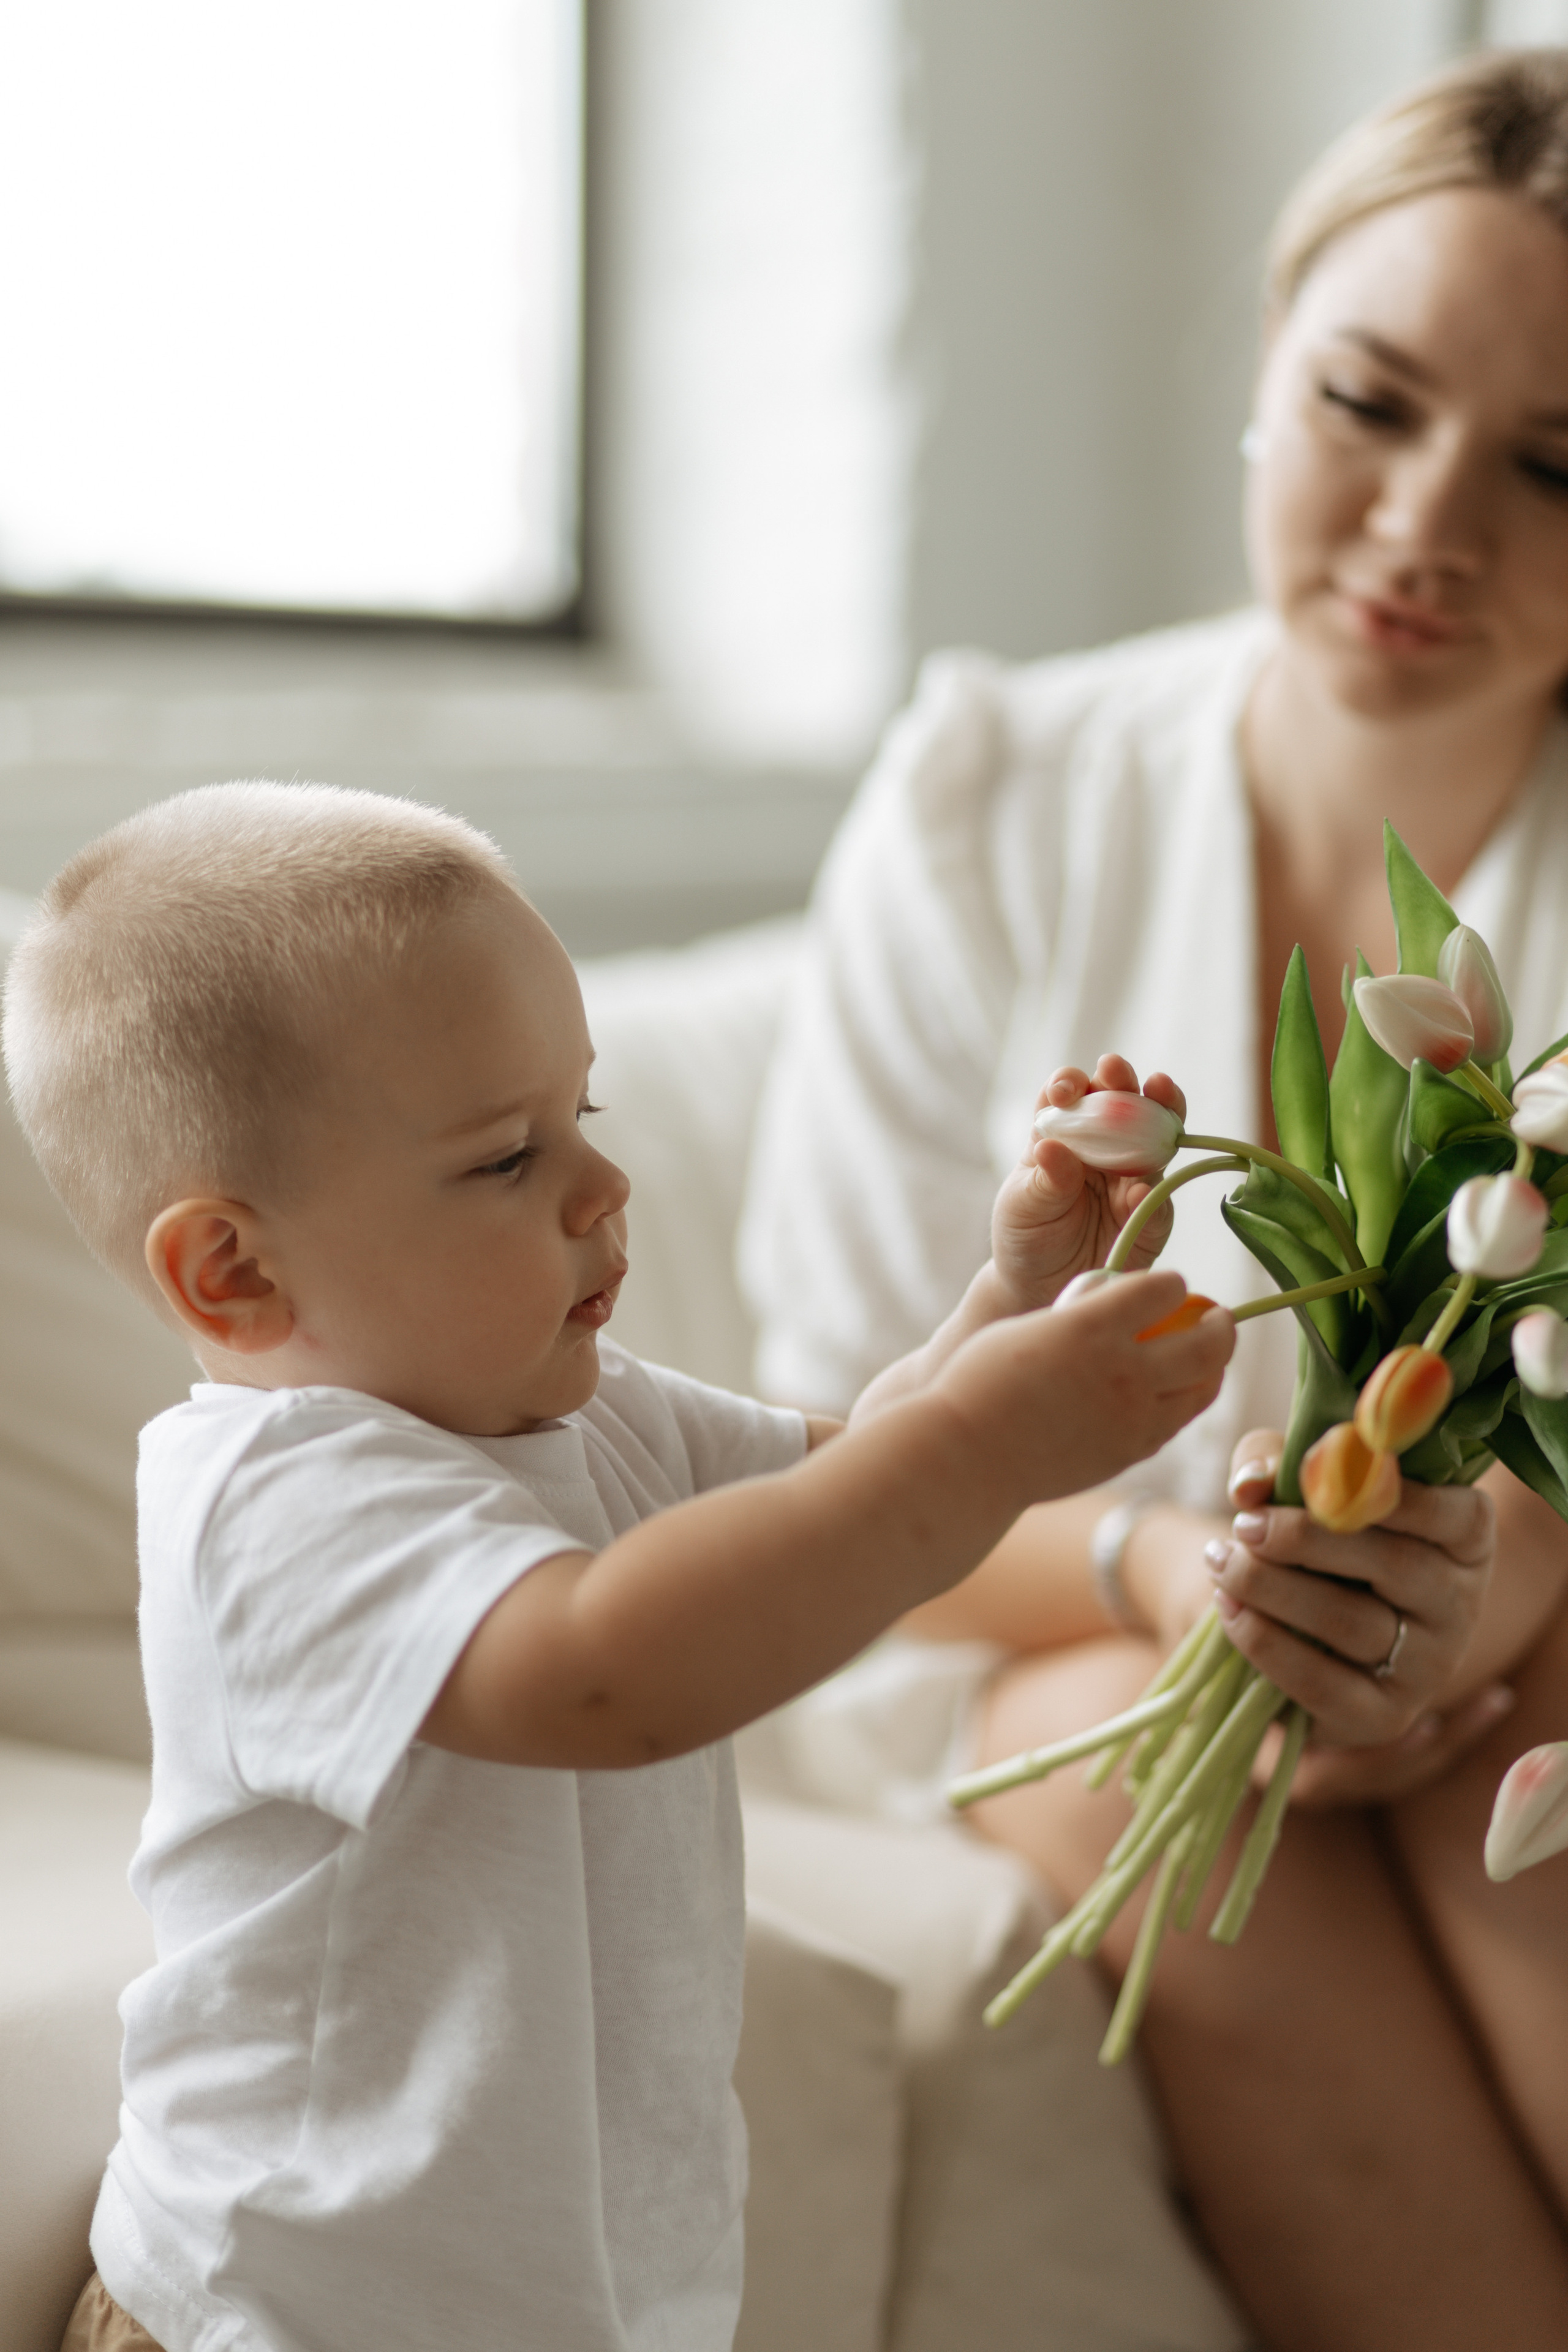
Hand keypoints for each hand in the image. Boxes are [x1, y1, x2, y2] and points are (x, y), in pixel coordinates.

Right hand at [936, 1269, 1233, 1513]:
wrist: (967, 1456)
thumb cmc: (980, 1382)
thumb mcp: (1029, 1328)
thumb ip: (1077, 1316)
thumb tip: (1110, 1303)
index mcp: (1091, 1327)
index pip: (1163, 1290)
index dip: (1171, 1284)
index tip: (1169, 1285)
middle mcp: (1123, 1371)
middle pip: (1208, 1343)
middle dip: (1221, 1325)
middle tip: (1218, 1317)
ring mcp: (1132, 1418)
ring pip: (1204, 1389)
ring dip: (1213, 1367)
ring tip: (1207, 1358)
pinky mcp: (1129, 1452)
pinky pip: (1175, 1423)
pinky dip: (1183, 1403)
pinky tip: (1172, 1395)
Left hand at [988, 1056, 1186, 1311]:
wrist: (1041, 1289)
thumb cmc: (1027, 1235)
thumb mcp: (1023, 1205)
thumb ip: (1043, 1179)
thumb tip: (1052, 1149)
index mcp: (1066, 1135)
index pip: (1071, 1095)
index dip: (1071, 1083)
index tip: (1066, 1091)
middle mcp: (1106, 1147)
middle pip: (1121, 1102)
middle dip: (1122, 1080)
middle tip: (1117, 1071)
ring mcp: (1133, 1178)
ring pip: (1156, 1138)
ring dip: (1159, 1114)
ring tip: (1159, 1095)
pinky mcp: (1152, 1216)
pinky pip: (1159, 1201)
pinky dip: (1151, 1193)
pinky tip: (1139, 1191)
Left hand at [1204, 1429, 1502, 1793]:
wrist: (1308, 1630)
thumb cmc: (1317, 1536)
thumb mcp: (1304, 1485)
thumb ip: (1279, 1465)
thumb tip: (1250, 1484)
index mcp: (1464, 1539)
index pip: (1458, 1515)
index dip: (1393, 1496)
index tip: (1313, 1478)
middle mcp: (1460, 1604)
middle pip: (1394, 1564)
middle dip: (1304, 1539)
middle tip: (1243, 1526)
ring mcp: (1430, 1667)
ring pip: (1352, 1622)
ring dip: (1272, 1588)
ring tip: (1221, 1563)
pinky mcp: (1384, 1717)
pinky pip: (1324, 1684)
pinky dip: (1266, 1644)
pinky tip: (1229, 1610)